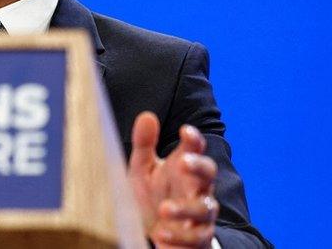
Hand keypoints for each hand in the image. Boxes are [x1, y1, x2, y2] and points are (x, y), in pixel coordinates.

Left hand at [128, 111, 218, 247]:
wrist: (156, 232)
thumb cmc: (153, 195)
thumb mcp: (143, 169)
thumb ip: (144, 144)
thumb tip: (147, 115)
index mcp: (184, 167)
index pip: (194, 149)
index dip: (193, 139)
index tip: (185, 130)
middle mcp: (198, 188)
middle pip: (209, 173)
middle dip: (198, 166)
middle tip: (182, 161)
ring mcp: (200, 214)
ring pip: (205, 208)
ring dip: (185, 208)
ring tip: (164, 209)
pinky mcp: (198, 238)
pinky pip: (196, 238)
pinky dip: (181, 235)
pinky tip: (162, 232)